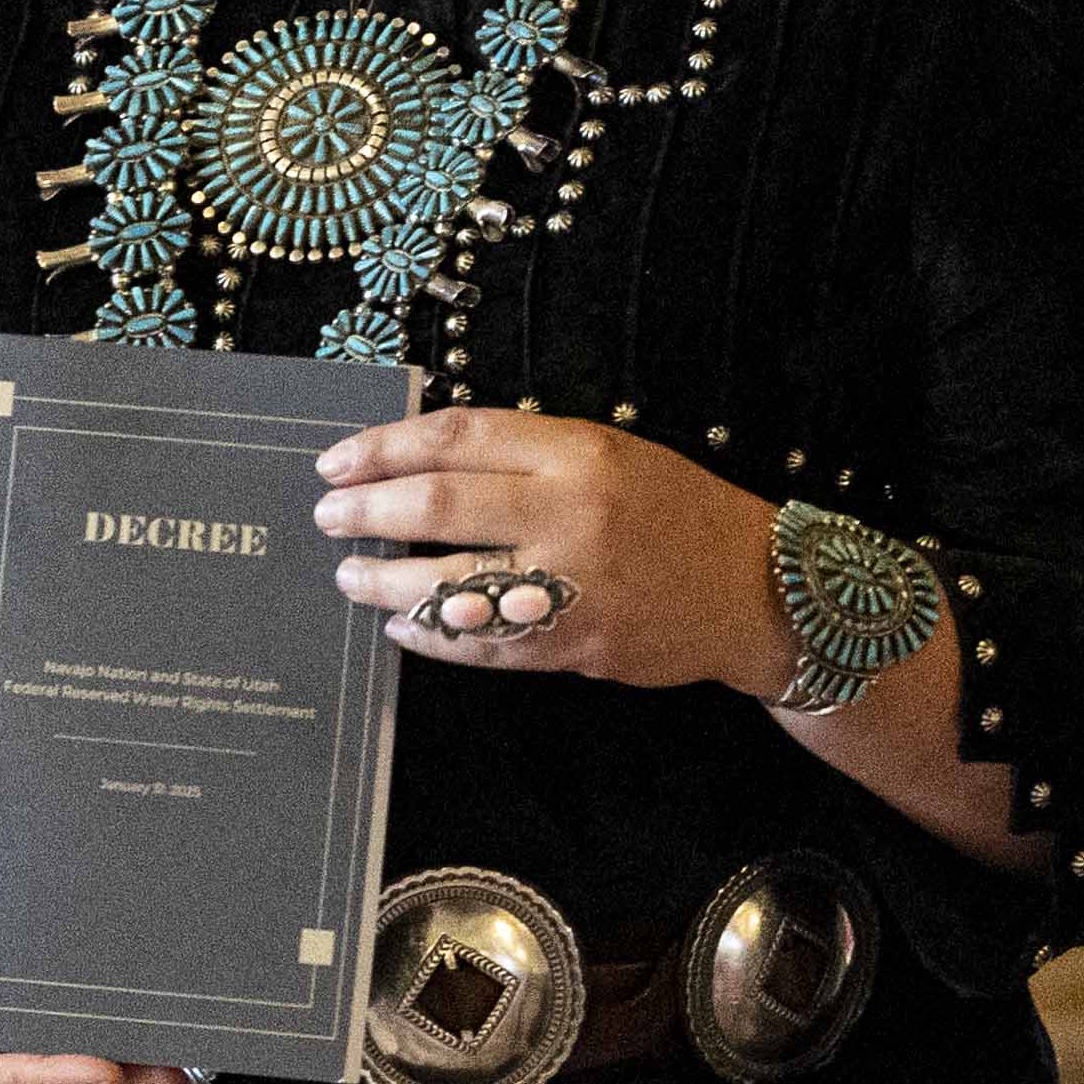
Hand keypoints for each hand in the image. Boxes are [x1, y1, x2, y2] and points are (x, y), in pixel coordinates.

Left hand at [308, 410, 788, 695]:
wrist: (755, 590)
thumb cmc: (676, 511)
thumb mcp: (611, 454)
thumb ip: (528, 454)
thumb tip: (428, 460)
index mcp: (576, 453)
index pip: (456, 439)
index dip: (384, 448)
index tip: (338, 462)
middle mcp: (569, 513)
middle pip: (438, 505)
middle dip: (367, 512)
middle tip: (328, 517)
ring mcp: (571, 584)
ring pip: (448, 583)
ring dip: (384, 582)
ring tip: (350, 577)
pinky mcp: (573, 644)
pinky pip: (482, 643)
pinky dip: (432, 636)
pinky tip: (404, 628)